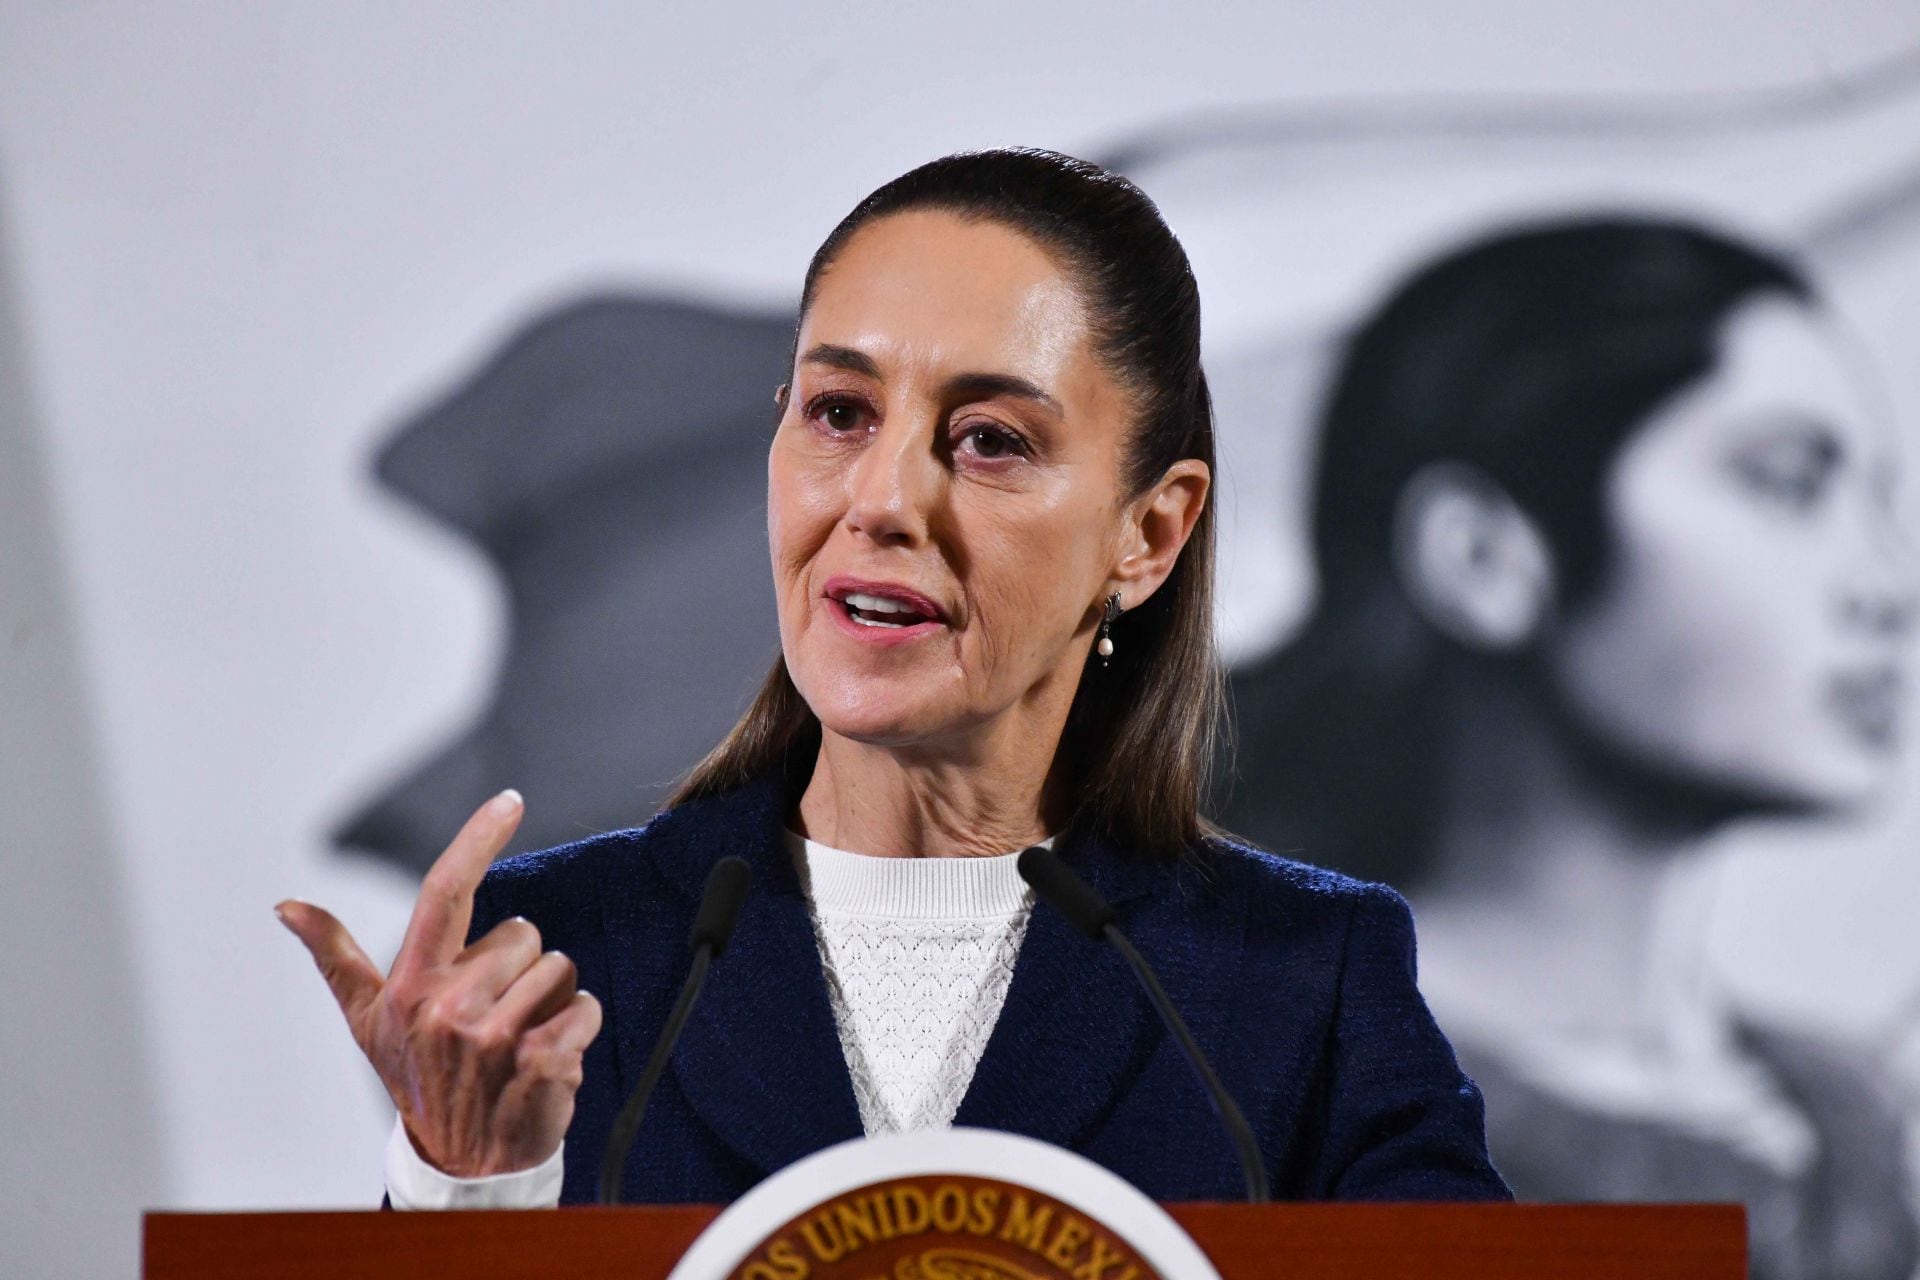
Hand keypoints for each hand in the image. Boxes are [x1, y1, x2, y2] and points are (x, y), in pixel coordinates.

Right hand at [277, 790, 602, 1175]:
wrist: (462, 1162)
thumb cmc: (417, 1077)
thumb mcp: (367, 1019)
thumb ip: (332, 955)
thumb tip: (284, 906)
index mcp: (410, 986)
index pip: (444, 892)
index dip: (478, 839)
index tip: (510, 800)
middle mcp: (449, 1007)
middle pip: (525, 935)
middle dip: (520, 969)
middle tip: (494, 1016)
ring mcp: (497, 1036)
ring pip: (559, 969)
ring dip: (550, 1000)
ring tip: (518, 1040)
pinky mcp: (543, 1060)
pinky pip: (584, 1006)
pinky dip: (578, 1025)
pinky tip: (547, 1058)